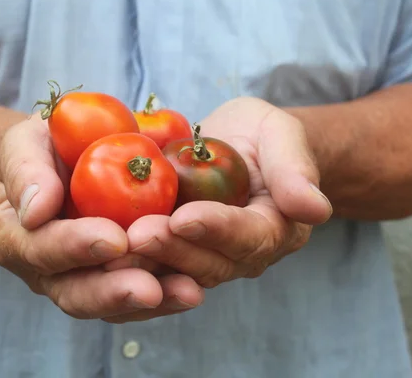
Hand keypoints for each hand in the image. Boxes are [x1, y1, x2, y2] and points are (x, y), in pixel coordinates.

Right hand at [0, 116, 203, 321]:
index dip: (75, 247)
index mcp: (12, 235)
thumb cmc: (42, 148)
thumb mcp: (25, 144)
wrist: (62, 158)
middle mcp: (41, 269)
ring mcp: (76, 279)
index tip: (114, 238)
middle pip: (73, 292)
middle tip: (150, 288)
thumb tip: (36, 210)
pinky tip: (192, 286)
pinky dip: (164, 293)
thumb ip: (25, 171)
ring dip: (148, 301)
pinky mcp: (110, 279)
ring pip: (109, 304)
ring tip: (186, 292)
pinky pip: (134, 297)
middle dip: (113, 291)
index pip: (39, 248)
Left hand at [105, 97, 332, 288]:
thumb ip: (295, 168)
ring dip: (144, 265)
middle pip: (208, 264)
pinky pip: (152, 272)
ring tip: (111, 249)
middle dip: (172, 250)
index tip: (185, 217)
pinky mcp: (174, 259)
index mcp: (273, 229)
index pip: (249, 237)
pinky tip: (97, 259)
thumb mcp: (281, 135)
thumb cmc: (259, 137)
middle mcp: (240, 256)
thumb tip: (314, 208)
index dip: (217, 229)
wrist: (234, 149)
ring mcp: (204, 261)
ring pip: (175, 275)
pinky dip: (127, 270)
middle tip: (137, 234)